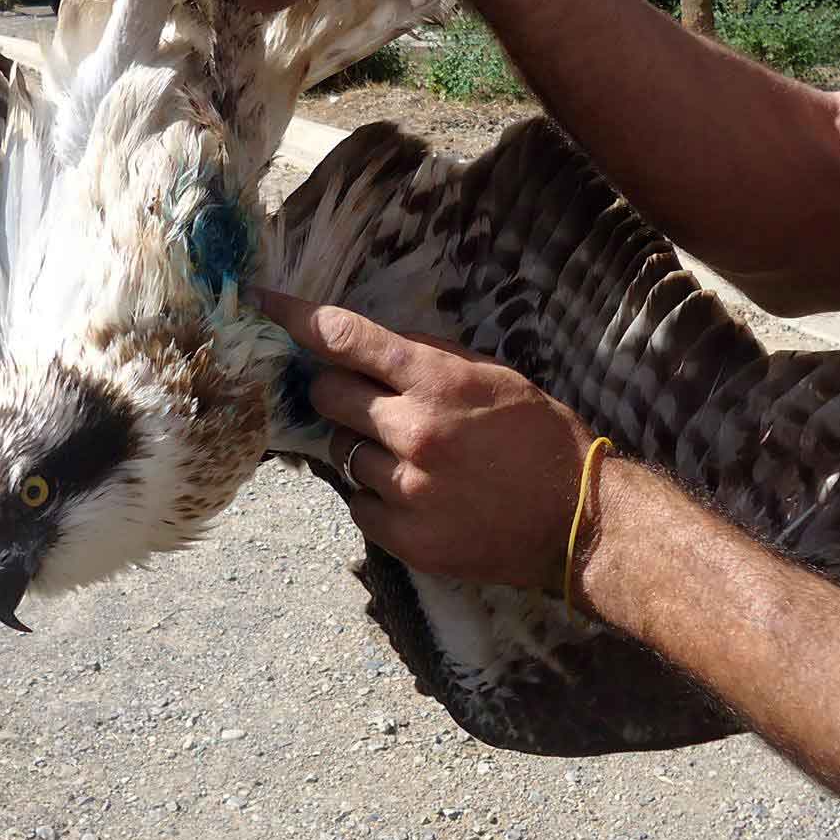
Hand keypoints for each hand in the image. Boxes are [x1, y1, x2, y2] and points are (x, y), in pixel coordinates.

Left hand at [258, 290, 597, 591]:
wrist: (579, 520)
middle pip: (325, 396)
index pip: (345, 337)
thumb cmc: (540, 438)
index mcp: (437, 382)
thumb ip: (429, 357)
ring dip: (365, 447)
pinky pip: (357, 504)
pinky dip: (376, 496)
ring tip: (413, 458)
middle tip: (365, 401)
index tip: (260, 302)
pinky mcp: (404, 537)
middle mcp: (412, 431)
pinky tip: (415, 494)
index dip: (294, 316)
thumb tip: (371, 344)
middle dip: (336, 391)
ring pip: (342, 452)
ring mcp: (405, 489)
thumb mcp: (493, 375)